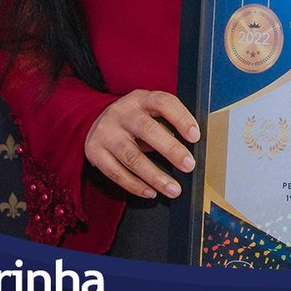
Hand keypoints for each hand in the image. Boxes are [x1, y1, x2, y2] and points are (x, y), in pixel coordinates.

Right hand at [84, 90, 199, 198]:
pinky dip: (135, 185)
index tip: (195, 136)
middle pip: (147, 130)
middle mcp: (121, 113)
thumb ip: (167, 124)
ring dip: (155, 176)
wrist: (98, 122)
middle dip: (171, 150)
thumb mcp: (150, 113)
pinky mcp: (94, 151)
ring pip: (131, 157)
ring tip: (173, 189)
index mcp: (140, 99)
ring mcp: (105, 132)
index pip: (163, 102)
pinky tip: (151, 192)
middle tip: (189, 166)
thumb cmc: (135, 119)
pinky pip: (116, 172)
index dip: (181, 118)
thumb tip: (188, 151)